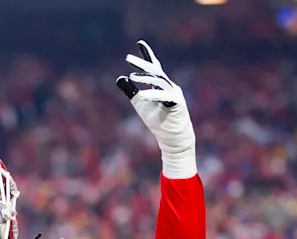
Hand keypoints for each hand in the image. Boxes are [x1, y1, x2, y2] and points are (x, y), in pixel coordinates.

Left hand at [116, 41, 195, 178]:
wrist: (172, 138)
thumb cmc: (157, 121)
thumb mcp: (139, 104)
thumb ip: (131, 91)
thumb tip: (119, 78)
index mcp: (160, 85)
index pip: (153, 67)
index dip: (147, 55)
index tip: (139, 43)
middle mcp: (168, 86)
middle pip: (155, 71)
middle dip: (142, 63)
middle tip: (128, 58)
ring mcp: (174, 93)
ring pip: (159, 81)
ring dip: (145, 78)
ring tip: (132, 76)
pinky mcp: (177, 103)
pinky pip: (164, 97)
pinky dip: (153, 95)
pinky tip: (142, 95)